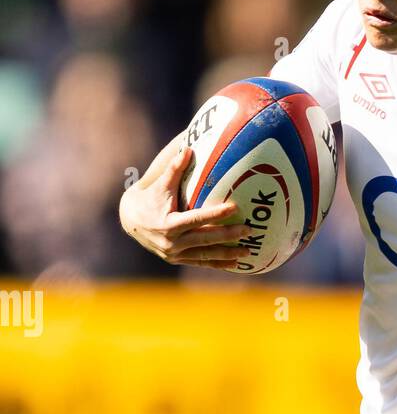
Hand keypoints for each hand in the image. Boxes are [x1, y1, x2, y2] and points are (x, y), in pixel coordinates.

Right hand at [119, 145, 250, 268]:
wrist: (131, 221)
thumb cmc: (149, 198)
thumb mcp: (160, 185)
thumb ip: (174, 169)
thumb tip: (188, 149)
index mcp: (169, 224)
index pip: (197, 219)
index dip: (216, 214)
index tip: (234, 208)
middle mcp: (172, 242)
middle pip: (206, 239)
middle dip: (229, 236)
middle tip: (249, 230)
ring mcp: (174, 254)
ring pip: (206, 255)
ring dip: (228, 254)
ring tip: (248, 252)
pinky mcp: (177, 260)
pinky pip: (200, 262)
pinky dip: (217, 264)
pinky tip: (234, 264)